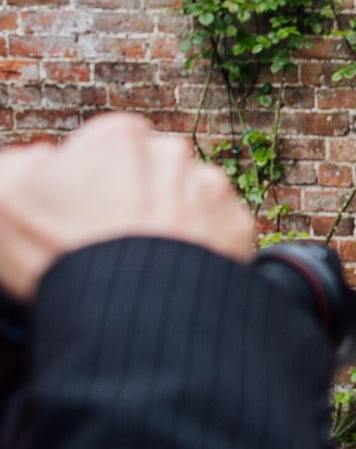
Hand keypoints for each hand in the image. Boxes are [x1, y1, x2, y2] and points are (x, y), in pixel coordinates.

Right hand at [0, 113, 255, 301]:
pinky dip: (204, 248)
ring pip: (189, 198)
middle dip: (136, 199)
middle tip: (114, 242)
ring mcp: (211, 188)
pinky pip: (220, 231)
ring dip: (173, 221)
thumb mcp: (4, 202)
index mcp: (117, 137)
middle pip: (151, 172)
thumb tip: (39, 161)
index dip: (90, 184)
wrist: (130, 311)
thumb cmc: (59, 253)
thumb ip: (17, 168)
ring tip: (146, 262)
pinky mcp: (239, 227)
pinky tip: (176, 272)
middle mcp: (172, 153)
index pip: (106, 150)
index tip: (81, 215)